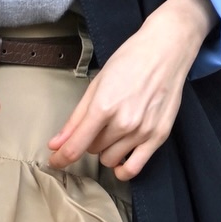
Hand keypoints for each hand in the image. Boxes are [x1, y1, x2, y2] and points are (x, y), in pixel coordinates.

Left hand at [47, 0, 215, 180]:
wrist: (165, 51)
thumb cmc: (130, 61)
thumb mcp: (96, 84)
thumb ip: (76, 118)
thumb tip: (56, 143)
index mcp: (104, 106)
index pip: (75, 147)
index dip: (60, 158)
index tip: (55, 161)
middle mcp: (124, 122)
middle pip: (92, 150)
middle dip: (89, 140)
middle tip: (98, 122)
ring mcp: (143, 131)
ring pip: (110, 160)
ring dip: (106, 150)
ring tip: (113, 131)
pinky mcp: (159, 136)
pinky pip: (135, 168)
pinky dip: (123, 170)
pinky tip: (120, 161)